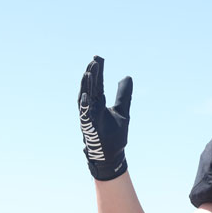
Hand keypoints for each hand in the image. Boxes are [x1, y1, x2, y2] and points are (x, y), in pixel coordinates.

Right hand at [78, 56, 132, 180]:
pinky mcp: (89, 128)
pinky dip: (84, 105)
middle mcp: (91, 108)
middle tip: (95, 60)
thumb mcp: (123, 111)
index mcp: (99, 103)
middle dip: (92, 74)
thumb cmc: (114, 135)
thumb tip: (126, 77)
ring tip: (89, 72)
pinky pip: (85, 115)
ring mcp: (89, 117)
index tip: (98, 57)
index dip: (98, 71)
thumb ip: (124, 95)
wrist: (113, 155)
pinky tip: (86, 95)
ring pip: (85, 98)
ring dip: (86, 86)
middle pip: (91, 88)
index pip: (98, 84)